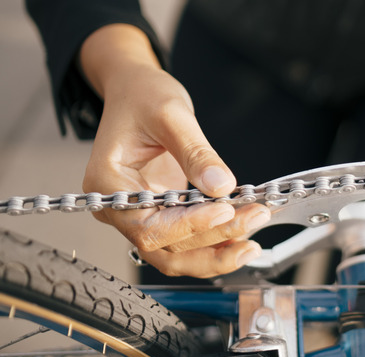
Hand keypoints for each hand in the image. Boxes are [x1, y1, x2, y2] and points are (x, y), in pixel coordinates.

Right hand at [80, 24, 268, 277]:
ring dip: (217, 254)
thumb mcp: (171, 114)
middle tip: (255, 218)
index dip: (190, 225)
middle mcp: (118, 209)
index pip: (149, 226)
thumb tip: (221, 186)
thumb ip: (195, 152)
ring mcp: (139, 216)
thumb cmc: (142, 96)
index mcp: (107, 185)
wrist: (136, 91)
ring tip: (253, 240)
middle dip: (214, 241)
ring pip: (176, 255)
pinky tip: (243, 235)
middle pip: (165, 248)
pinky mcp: (161, 216)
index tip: (226, 210)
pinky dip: (215, 244)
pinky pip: (186, 243)